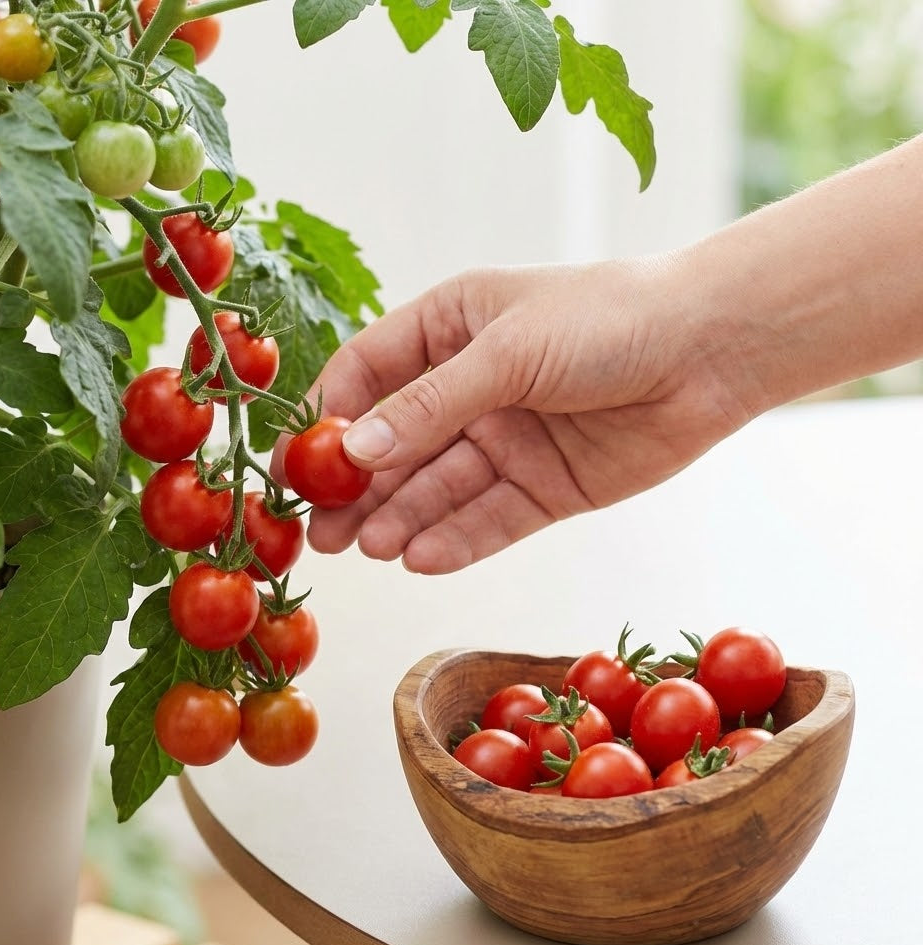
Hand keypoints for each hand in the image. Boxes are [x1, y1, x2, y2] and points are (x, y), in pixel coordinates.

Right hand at [270, 260, 752, 573]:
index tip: (298, 466)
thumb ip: (429, 404)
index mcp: (450, 326)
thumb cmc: (608, 320)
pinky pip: (488, 519)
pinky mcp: (543, 487)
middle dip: (359, 489)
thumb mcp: (507, 351)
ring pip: (438, 489)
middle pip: (396, 444)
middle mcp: (470, 386)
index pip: (367, 373)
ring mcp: (506, 440)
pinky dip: (455, 539)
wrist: (713, 350)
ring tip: (370, 548)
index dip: (329, 418)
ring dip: (402, 519)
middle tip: (321, 534)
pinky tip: (421, 558)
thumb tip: (352, 450)